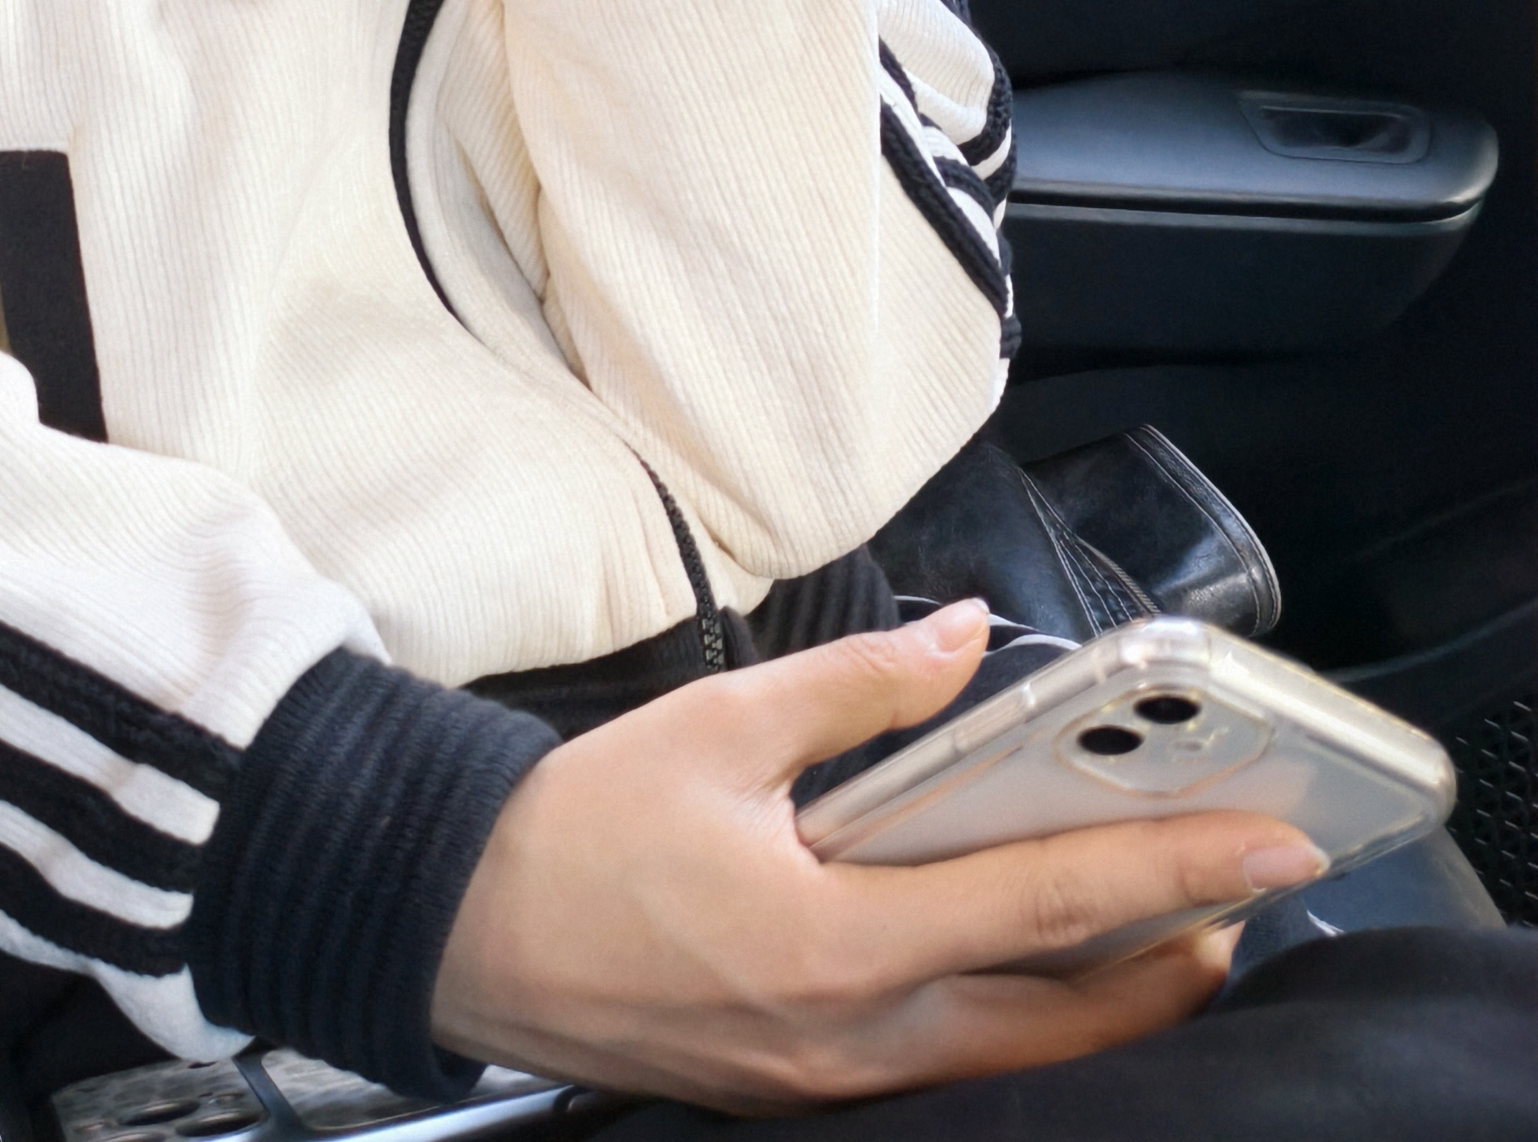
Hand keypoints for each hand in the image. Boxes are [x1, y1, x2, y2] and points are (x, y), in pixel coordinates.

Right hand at [431, 603, 1326, 1111]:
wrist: (455, 926)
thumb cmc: (577, 828)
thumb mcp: (721, 727)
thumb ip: (862, 685)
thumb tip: (965, 640)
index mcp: (840, 944)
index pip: (1047, 905)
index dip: (1174, 872)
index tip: (1272, 846)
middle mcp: (852, 1037)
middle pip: (1059, 1024)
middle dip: (1168, 965)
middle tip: (1242, 899)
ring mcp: (824, 1080)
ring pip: (1008, 1059)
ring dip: (1100, 1004)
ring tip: (1164, 937)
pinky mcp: (794, 1087)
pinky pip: (940, 1067)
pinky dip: (1014, 1021)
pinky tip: (1025, 969)